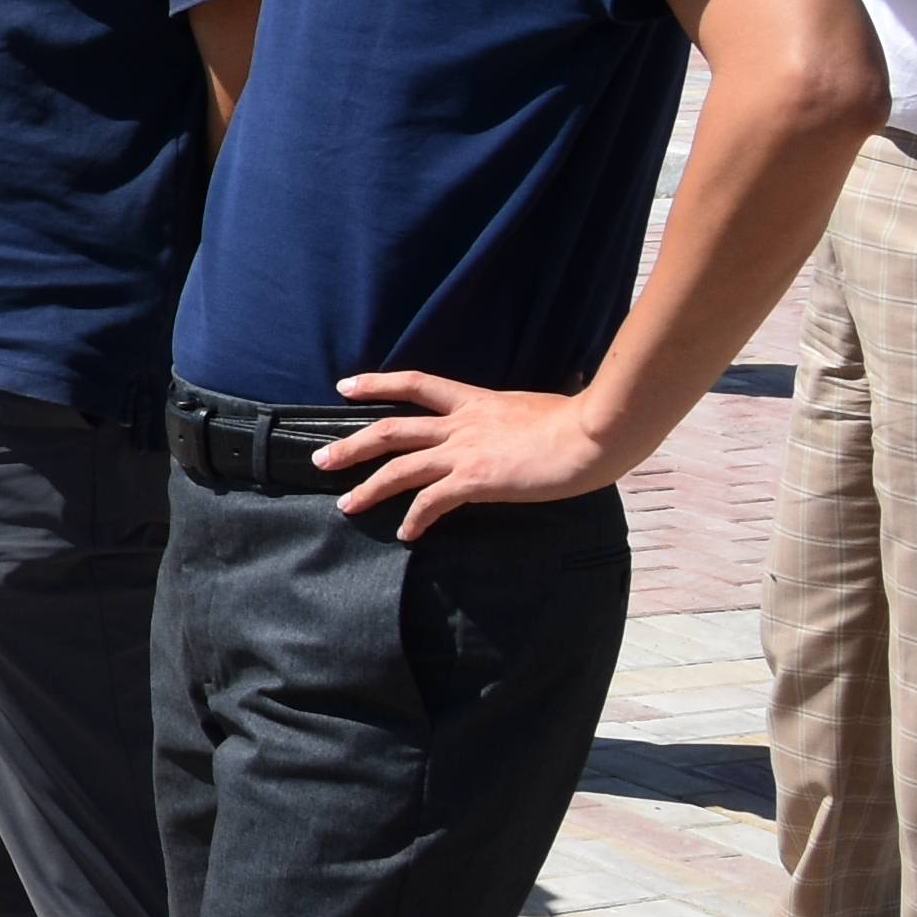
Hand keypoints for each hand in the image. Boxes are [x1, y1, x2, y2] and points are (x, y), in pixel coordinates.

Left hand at [317, 371, 619, 536]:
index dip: (377, 383)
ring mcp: (465, 451)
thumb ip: (519, 414)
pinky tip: (407, 533)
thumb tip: (529, 416)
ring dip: (368, 488)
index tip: (346, 385)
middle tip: (321, 459)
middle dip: (351, 445)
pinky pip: (432, 501)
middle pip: (390, 430)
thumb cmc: (580, 422)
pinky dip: (415, 518)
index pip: (416, 383)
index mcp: (476, 401)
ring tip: (345, 504)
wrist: (594, 434)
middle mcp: (462, 424)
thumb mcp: (538, 407)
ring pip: (399, 468)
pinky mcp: (476, 480)